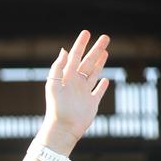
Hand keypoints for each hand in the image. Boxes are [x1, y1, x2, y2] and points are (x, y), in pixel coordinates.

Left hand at [39, 30, 110, 152]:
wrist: (63, 128)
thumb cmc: (57, 107)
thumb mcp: (54, 85)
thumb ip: (58, 68)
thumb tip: (64, 50)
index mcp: (67, 77)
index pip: (75, 56)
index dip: (81, 44)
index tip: (87, 32)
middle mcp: (76, 83)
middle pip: (88, 62)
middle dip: (96, 50)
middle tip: (105, 37)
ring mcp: (84, 93)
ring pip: (94, 74)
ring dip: (100, 63)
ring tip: (106, 52)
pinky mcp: (91, 103)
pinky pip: (98, 92)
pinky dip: (102, 85)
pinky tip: (106, 79)